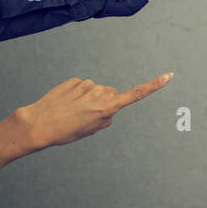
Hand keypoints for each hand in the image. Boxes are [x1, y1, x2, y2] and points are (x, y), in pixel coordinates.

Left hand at [13, 73, 172, 151]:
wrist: (38, 123)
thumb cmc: (65, 132)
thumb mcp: (91, 130)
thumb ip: (105, 118)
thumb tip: (108, 108)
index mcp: (108, 107)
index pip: (136, 95)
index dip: (154, 86)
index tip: (168, 76)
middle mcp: (101, 92)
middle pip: (111, 94)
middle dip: (104, 103)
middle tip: (86, 117)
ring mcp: (87, 84)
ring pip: (95, 91)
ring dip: (88, 99)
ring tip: (71, 112)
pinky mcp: (75, 81)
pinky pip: (82, 87)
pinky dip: (76, 95)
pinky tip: (65, 104)